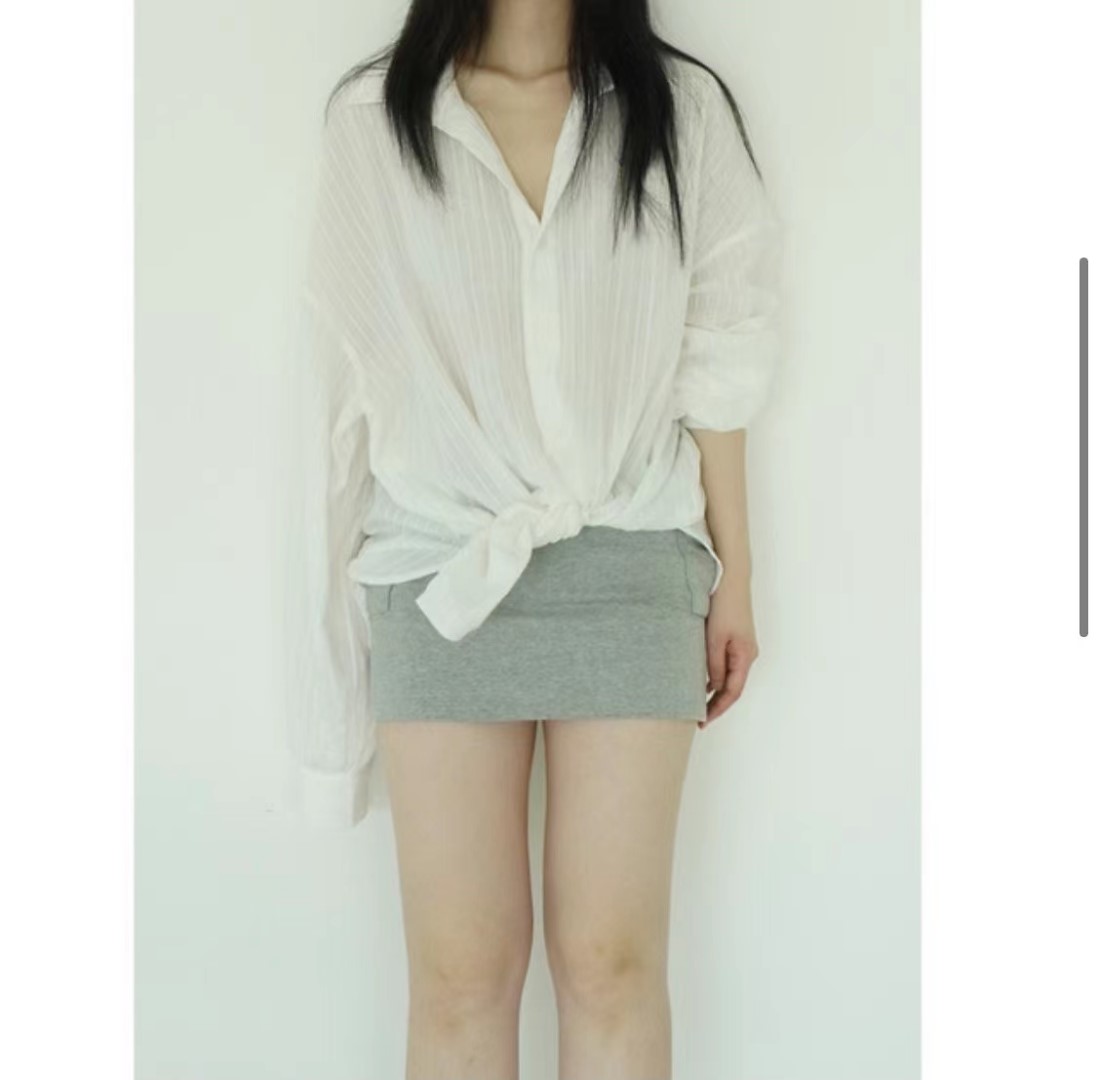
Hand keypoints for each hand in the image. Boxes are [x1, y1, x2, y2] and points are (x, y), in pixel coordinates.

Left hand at [701, 570, 759, 728]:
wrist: (730, 578)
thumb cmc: (723, 606)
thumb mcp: (714, 639)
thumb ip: (714, 665)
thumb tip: (713, 688)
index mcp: (745, 656)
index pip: (732, 692)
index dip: (717, 709)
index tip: (702, 721)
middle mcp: (746, 653)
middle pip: (731, 686)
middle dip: (715, 703)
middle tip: (697, 717)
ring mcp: (741, 645)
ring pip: (727, 675)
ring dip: (713, 689)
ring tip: (695, 702)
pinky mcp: (734, 637)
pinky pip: (725, 662)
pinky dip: (713, 674)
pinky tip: (698, 678)